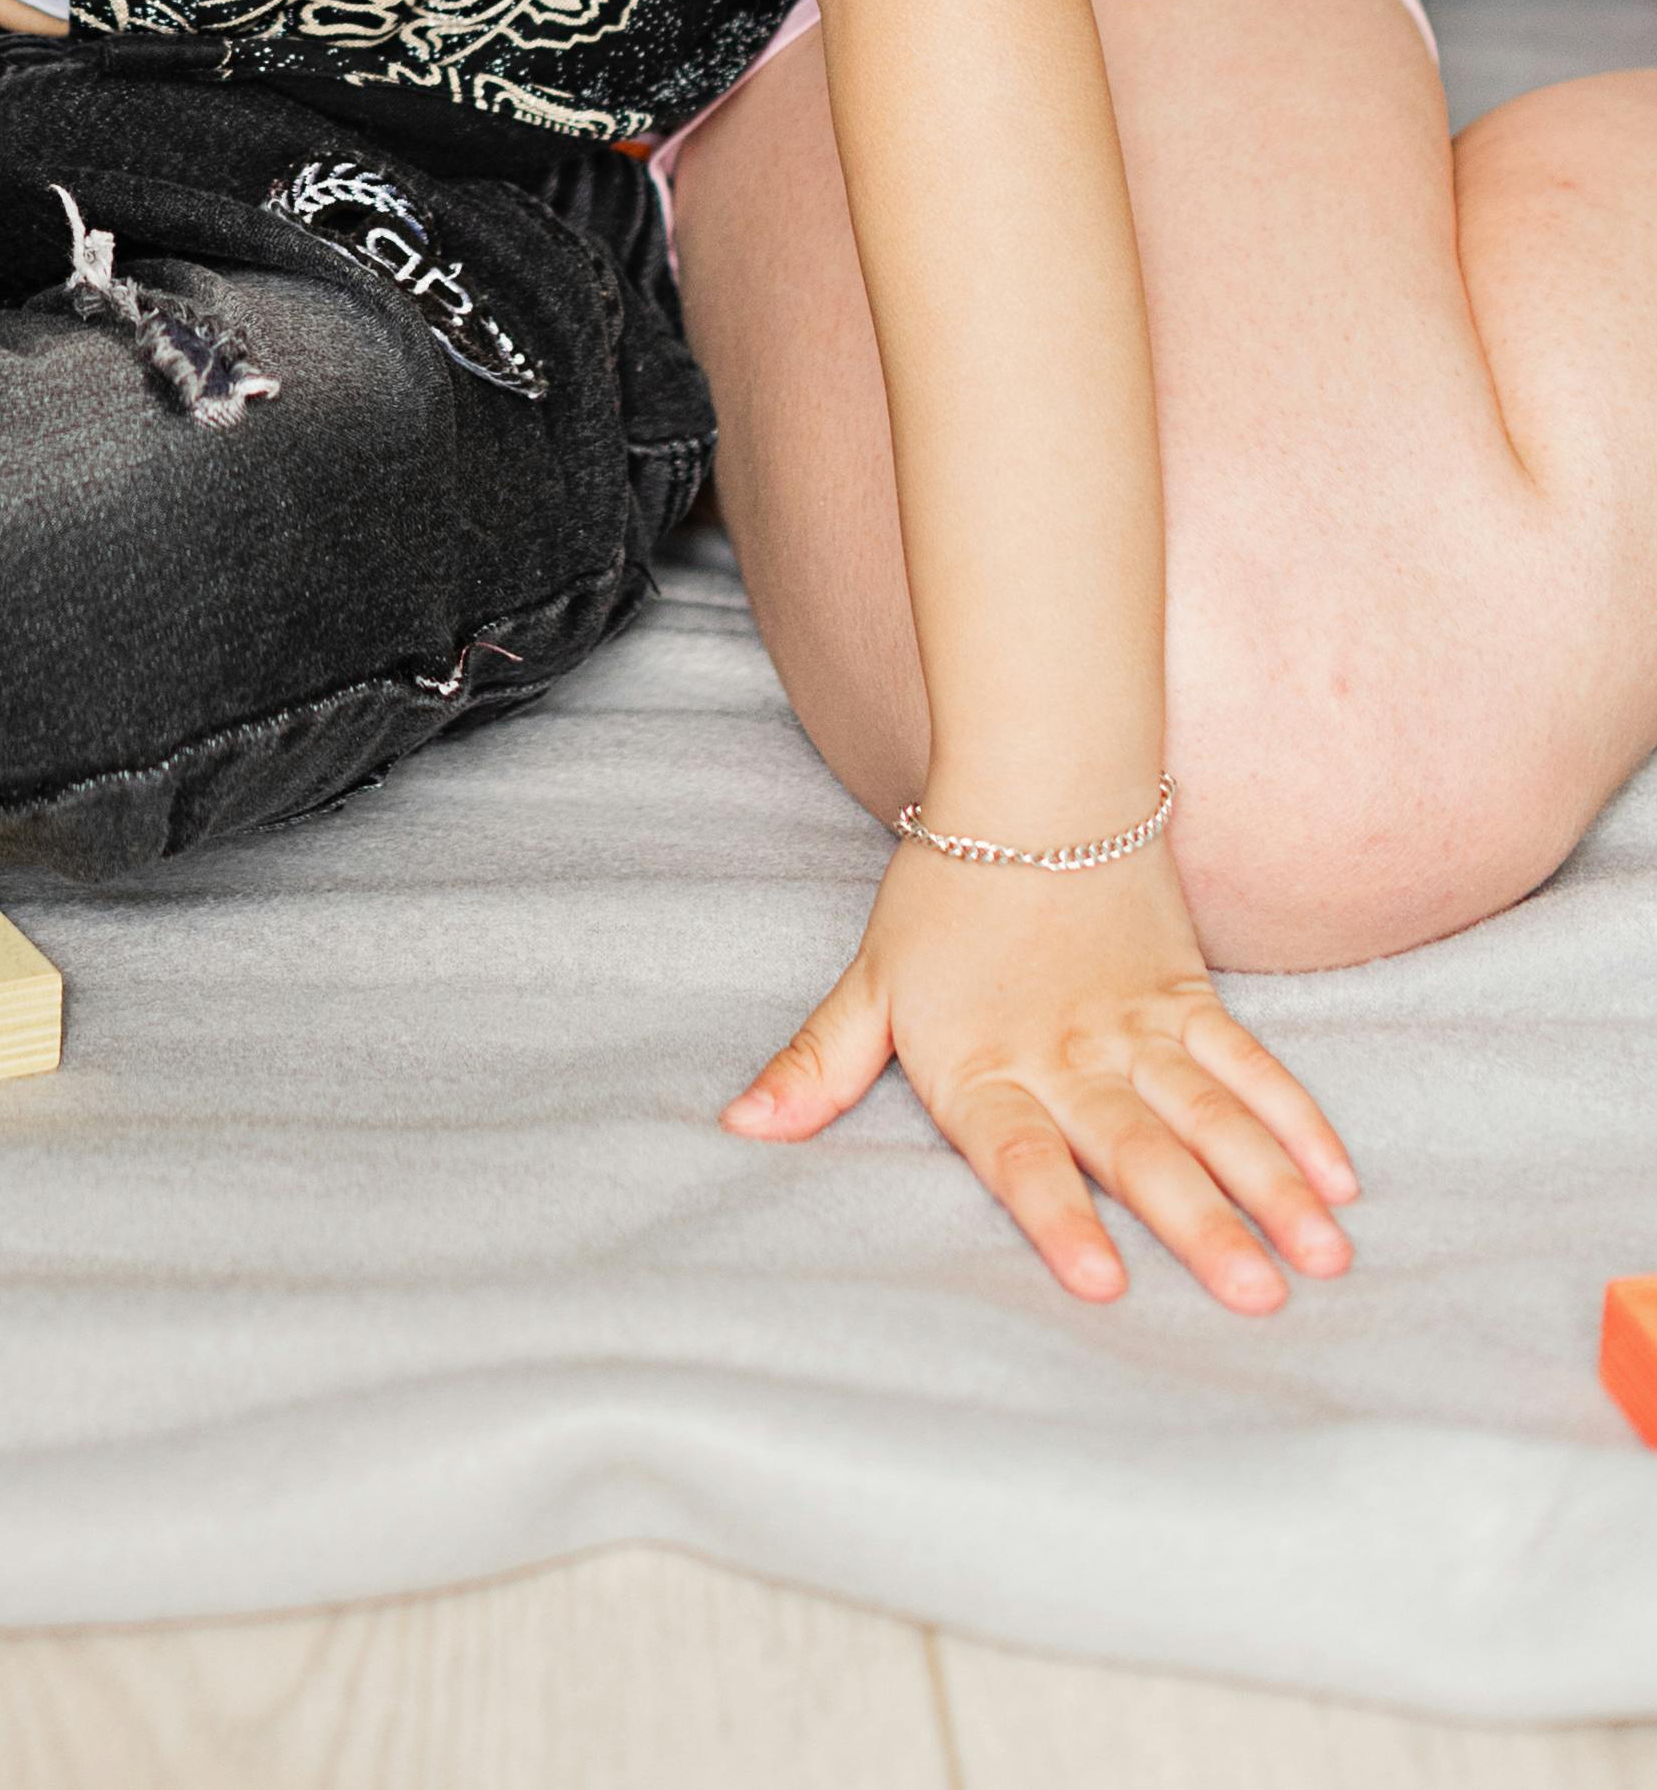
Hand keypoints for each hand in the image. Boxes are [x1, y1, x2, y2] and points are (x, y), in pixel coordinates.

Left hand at [725, 835, 1356, 1313]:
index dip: (1060, 1218)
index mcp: (986, 1065)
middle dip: (1201, 1226)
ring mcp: (1140, 1028)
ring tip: (1322, 1259)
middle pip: (1139, 1149)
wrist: (1032, 780)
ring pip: (1213, 1115)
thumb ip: (818, 1066)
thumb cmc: (943, 893)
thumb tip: (740, 1126)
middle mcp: (1069, 1057)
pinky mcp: (1190, 996)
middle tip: (1256, 1300)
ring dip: (1270, 1186)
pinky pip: (1250, 1063)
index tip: (1105, 1285)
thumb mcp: (870, 983)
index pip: (1023, 1155)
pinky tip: (1340, 1182)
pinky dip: (1296, 1119)